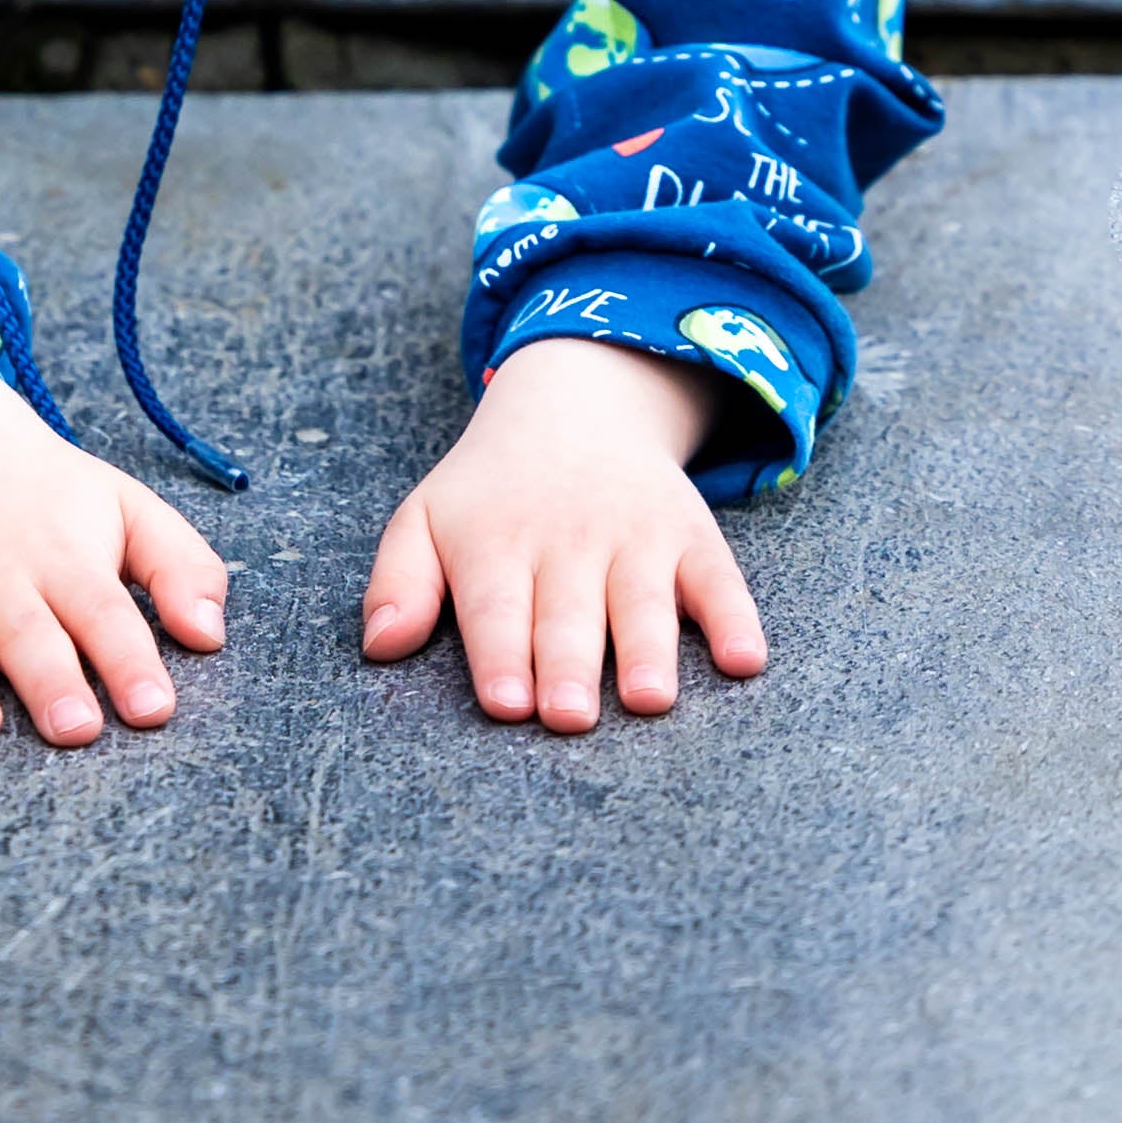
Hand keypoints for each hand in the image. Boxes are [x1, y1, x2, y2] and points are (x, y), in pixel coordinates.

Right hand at [0, 355, 228, 744]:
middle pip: (27, 631)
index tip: (154, 709)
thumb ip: (178, 564)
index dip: (129, 659)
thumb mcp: (123, 507)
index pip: (104, 612)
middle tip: (76, 729)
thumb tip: (212, 634)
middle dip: (51, 679)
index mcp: (63, 556)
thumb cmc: (45, 493)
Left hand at [362, 337, 766, 726]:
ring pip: (641, 598)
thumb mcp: (425, 518)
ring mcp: (634, 534)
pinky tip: (744, 658)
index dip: (500, 655)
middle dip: (569, 665)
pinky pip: (718, 575)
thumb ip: (398, 583)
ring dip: (647, 647)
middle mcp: (566, 539)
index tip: (506, 705)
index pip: (494, 605)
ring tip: (648, 698)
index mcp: (494, 542)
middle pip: (567, 612)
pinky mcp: (690, 534)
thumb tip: (378, 646)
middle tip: (569, 717)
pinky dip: (734, 616)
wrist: (573, 405)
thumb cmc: (489, 492)